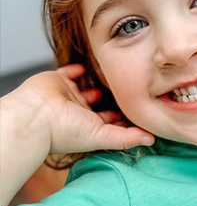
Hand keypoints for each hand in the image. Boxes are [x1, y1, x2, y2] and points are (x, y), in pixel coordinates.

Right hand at [11, 63, 153, 154]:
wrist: (36, 116)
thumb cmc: (64, 131)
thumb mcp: (102, 136)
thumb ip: (127, 138)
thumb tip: (152, 140)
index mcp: (89, 125)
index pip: (111, 119)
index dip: (123, 114)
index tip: (139, 106)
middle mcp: (79, 112)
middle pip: (99, 103)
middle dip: (112, 97)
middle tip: (131, 86)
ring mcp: (68, 96)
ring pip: (86, 87)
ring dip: (96, 81)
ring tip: (114, 73)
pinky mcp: (57, 80)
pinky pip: (69, 72)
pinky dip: (78, 69)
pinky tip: (89, 65)